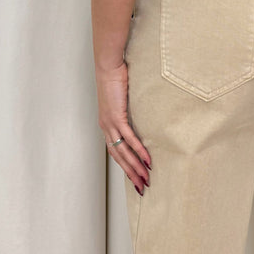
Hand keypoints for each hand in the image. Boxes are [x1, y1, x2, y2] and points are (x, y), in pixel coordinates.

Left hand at [95, 61, 151, 194]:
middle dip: (131, 174)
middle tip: (142, 187)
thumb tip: (136, 115)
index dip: (125, 166)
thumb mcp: (120, 99)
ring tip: (146, 178)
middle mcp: (106, 127)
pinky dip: (139, 150)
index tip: (135, 178)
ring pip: (123, 152)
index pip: (115, 152)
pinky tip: (147, 159)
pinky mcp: (117, 116)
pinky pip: (129, 138)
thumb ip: (126, 110)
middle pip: (118, 157)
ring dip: (135, 167)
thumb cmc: (115, 79)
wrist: (108, 66)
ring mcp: (110, 123)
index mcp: (106, 125)